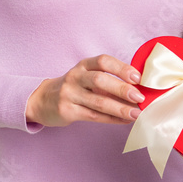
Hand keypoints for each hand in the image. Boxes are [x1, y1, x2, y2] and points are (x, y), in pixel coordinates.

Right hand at [25, 55, 144, 126]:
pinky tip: (124, 120)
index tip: (137, 77)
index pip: (103, 61)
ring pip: (98, 102)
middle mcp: (75, 77)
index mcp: (83, 65)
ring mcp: (69, 94)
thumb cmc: (73, 88)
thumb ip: (107, 80)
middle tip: (139, 97)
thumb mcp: (86, 77)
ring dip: (120, 108)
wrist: (43, 100)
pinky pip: (93, 116)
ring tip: (136, 113)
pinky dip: (111, 119)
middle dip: (122, 89)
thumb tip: (138, 89)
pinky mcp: (67, 111)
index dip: (121, 68)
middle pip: (100, 80)